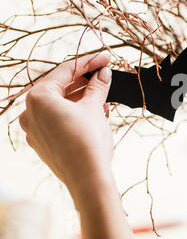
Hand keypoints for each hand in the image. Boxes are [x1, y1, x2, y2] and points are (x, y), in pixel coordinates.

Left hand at [19, 53, 113, 195]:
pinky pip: (56, 119)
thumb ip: (97, 85)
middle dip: (84, 81)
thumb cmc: (88, 141)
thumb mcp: (94, 107)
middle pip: (60, 87)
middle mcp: (29, 112)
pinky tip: (91, 112)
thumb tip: (103, 72)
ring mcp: (33, 129)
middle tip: (104, 74)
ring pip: (58, 104)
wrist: (88, 178)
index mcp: (38, 97)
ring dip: (80, 97)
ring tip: (102, 96)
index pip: (65, 71)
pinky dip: (73, 112)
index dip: (89, 62)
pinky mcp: (41, 142)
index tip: (105, 59)